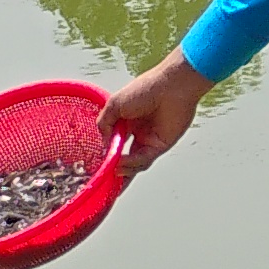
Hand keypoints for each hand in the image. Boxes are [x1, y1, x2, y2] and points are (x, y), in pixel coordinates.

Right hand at [100, 52, 209, 173]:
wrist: (172, 86)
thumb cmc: (145, 89)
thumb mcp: (115, 104)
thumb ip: (104, 124)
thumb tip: (103, 145)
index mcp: (126, 122)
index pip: (114, 145)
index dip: (105, 156)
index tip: (95, 166)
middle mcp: (138, 134)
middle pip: (125, 159)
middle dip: (114, 172)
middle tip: (102, 183)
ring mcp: (149, 141)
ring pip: (134, 163)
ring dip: (121, 170)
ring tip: (110, 171)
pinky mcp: (161, 146)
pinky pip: (144, 159)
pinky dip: (131, 164)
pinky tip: (119, 164)